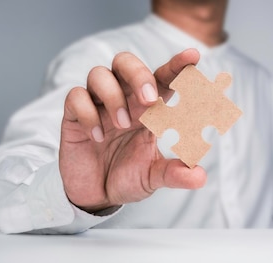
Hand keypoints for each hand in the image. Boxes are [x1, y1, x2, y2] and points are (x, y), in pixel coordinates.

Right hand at [60, 49, 206, 212]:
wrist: (96, 196)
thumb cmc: (128, 177)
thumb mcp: (155, 177)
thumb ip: (175, 174)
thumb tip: (200, 177)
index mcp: (147, 108)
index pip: (162, 78)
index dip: (177, 65)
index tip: (193, 55)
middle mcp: (122, 99)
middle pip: (126, 62)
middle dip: (139, 75)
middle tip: (148, 100)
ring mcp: (97, 105)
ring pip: (99, 74)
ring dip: (114, 97)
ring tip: (122, 125)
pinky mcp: (73, 117)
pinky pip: (75, 97)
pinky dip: (87, 113)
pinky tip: (96, 137)